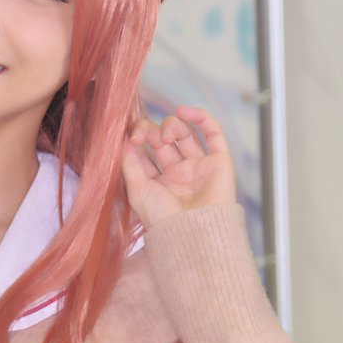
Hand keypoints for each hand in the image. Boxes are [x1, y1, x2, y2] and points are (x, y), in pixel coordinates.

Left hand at [121, 106, 236, 229]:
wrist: (192, 232)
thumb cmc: (162, 218)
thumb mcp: (138, 189)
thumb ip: (130, 163)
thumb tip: (124, 139)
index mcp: (158, 181)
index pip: (147, 150)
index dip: (138, 138)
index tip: (131, 138)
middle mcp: (178, 173)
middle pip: (164, 139)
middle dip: (153, 131)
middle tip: (146, 136)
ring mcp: (199, 166)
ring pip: (186, 133)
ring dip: (172, 126)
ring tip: (166, 135)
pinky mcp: (219, 162)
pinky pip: (214, 133)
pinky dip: (201, 117)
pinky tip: (184, 111)